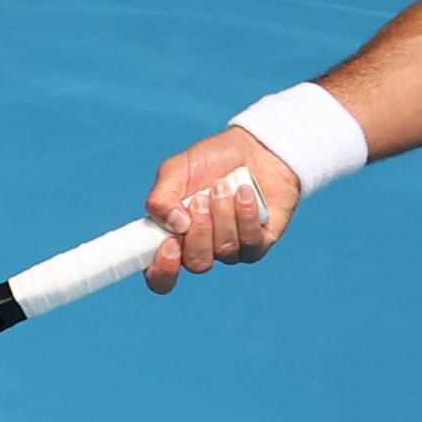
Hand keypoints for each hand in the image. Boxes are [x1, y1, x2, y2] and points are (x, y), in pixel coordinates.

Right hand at [139, 129, 304, 293]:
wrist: (255, 146)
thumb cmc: (213, 160)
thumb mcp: (177, 170)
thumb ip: (161, 197)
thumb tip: (174, 224)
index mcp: (175, 236)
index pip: (161, 274)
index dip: (163, 270)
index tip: (170, 243)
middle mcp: (203, 248)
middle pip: (196, 263)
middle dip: (200, 230)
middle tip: (202, 198)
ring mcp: (233, 248)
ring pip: (225, 251)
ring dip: (223, 215)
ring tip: (223, 186)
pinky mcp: (260, 242)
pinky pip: (251, 244)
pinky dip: (246, 215)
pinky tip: (245, 193)